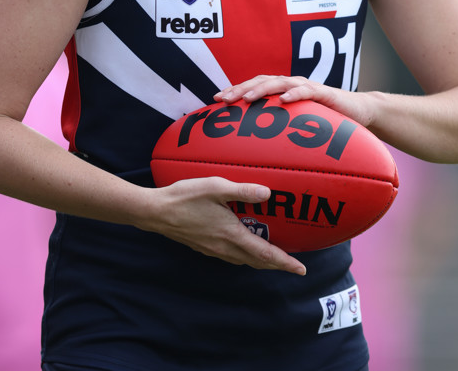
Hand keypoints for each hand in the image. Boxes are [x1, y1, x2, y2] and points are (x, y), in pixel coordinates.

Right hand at [145, 176, 306, 274]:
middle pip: (256, 262)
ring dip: (261, 261)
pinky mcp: (204, 247)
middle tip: (293, 265)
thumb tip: (268, 193)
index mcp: (231, 235)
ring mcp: (213, 250)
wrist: (156, 212)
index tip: (301, 269)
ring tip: (273, 256)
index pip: (264, 254)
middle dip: (277, 265)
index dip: (285, 262)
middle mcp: (224, 247)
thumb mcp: (215, 187)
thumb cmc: (185, 197)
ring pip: (244, 261)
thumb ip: (242, 191)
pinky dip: (245, 256)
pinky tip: (244, 246)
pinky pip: (231, 257)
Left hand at [215, 75, 376, 128]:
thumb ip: (281, 135)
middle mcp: (291, 86)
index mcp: (282, 92)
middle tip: (222, 100)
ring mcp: (307, 87)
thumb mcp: (299, 129)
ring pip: (280, 83)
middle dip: (240, 89)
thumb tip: (254, 156)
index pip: (253, 87)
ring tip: (247, 98)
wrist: (360, 113)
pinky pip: (308, 91)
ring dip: (262, 89)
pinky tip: (284, 99)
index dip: (234, 91)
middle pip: (260, 82)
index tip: (214, 101)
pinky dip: (295, 93)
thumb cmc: (326, 123)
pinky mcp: (324, 93)